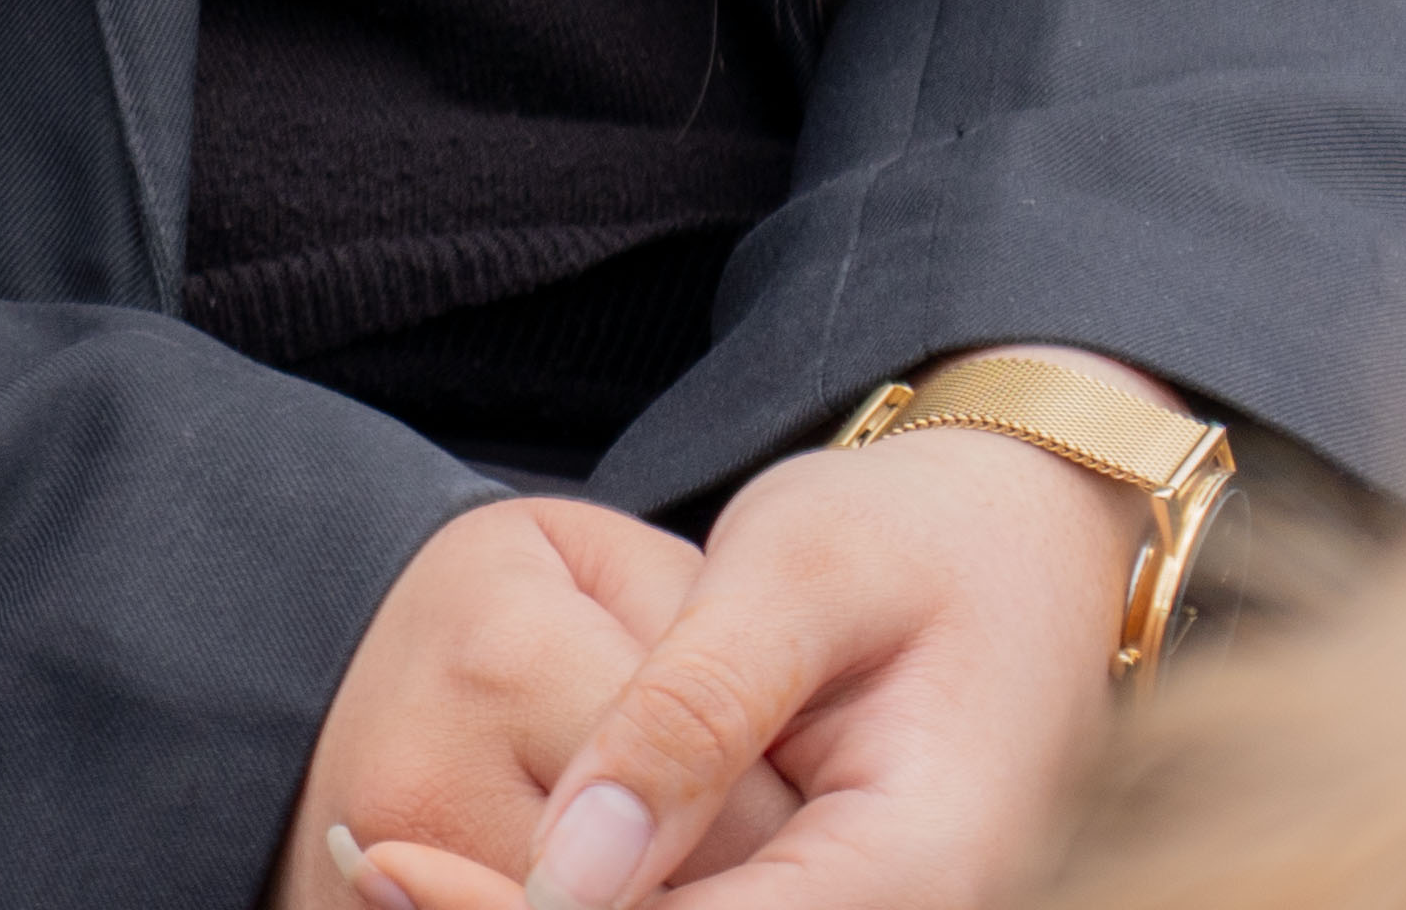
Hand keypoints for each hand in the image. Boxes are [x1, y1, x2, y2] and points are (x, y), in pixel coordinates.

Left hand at [320, 417, 1145, 909]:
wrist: (1036, 538)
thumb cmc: (921, 533)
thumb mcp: (800, 572)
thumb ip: (689, 716)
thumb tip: (572, 872)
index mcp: (927, 870)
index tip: (388, 861)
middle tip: (369, 862)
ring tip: (396, 866)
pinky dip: (599, 899)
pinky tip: (485, 865)